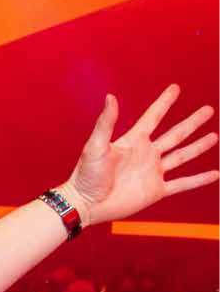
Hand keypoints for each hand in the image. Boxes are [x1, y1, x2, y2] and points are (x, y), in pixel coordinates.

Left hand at [59, 85, 217, 225]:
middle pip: (175, 134)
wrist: (86, 204)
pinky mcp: (156, 190)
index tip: (175, 88)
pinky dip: (199, 179)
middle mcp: (146, 154)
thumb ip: (106, 122)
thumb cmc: (85, 175)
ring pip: (182, 156)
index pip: (153, 117)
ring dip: (198, 146)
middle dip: (192, 122)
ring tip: (214, 136)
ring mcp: (152, 172)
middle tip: (207, 110)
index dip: (164, 102)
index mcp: (133, 141)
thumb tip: (110, 97)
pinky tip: (214, 174)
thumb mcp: (95, 145)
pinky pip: (182, 184)